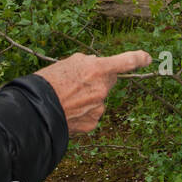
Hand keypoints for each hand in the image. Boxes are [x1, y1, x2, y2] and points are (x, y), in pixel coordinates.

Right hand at [34, 50, 151, 134]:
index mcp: (98, 69)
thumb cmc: (48, 83)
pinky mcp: (92, 123)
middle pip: (108, 81)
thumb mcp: (68, 63)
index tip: (147, 58)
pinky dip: (84, 112)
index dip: (139, 58)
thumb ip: (88, 62)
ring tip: (67, 98)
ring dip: (89, 97)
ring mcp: (99, 108)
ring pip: (99, 99)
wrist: (34, 111)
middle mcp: (102, 89)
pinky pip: (92, 113)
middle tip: (78, 82)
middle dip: (99, 80)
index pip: (126, 61)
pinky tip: (69, 111)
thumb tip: (97, 65)